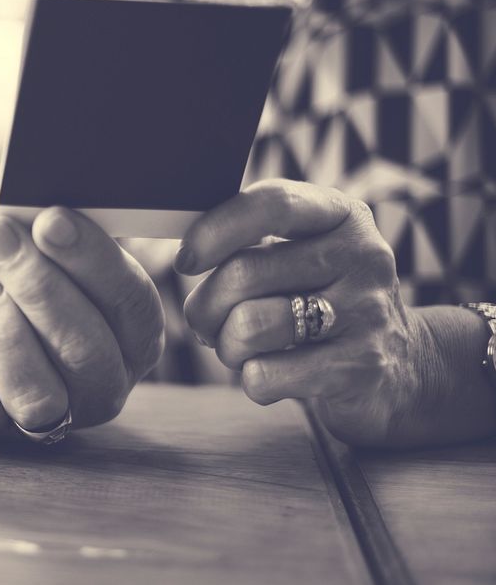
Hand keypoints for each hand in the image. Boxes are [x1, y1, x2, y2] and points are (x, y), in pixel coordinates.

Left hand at [0, 207, 163, 435]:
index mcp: (134, 337)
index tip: (51, 219)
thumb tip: (38, 212)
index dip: (93, 261)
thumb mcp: (47, 254)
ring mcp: (49, 418)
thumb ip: (54, 237)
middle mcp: (102, 386)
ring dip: (1, 325)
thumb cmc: (20, 283)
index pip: (132, 305)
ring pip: (35, 392)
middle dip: (38, 287)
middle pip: (86, 351)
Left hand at [176, 179, 423, 445]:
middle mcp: (362, 255)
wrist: (398, 368)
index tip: (186, 261)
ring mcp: (367, 311)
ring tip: (241, 348)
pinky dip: (253, 380)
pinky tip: (272, 374)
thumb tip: (186, 255)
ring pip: (248, 325)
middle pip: (243, 273)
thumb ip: (249, 243)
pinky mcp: (361, 366)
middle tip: (208, 323)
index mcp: (340, 215)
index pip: (271, 204)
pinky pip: (265, 375)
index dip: (215, 231)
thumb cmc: (320, 303)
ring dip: (227, 347)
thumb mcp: (298, 257)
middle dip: (206, 307)